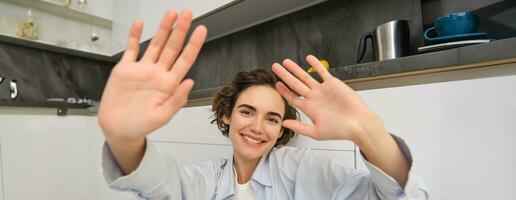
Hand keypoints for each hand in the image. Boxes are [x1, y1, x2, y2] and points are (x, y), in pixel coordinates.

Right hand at [98, 10, 207, 141]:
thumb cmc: (141, 126)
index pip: (185, 59)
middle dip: (180, 30)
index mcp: (168, 84)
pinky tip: (139, 24)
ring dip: (163, 29)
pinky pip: (131, 49)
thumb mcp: (162, 117)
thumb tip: (190, 82)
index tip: (201, 30)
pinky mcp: (125, 70)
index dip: (193, 44)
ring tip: (171, 14)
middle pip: (172, 47)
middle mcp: (157, 74)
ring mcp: (142, 70)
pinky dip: (134, 36)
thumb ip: (177, 100)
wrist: (118, 129)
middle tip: (187, 14)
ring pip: (155, 44)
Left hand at [271, 55, 386, 141]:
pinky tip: (308, 58)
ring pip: (305, 76)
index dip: (284, 91)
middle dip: (284, 75)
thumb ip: (299, 127)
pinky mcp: (333, 84)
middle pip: (295, 84)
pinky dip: (316, 64)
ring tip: (286, 62)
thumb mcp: (316, 132)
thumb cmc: (340, 130)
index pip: (293, 97)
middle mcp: (314, 98)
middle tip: (275, 67)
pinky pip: (322, 72)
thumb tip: (284, 124)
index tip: (276, 84)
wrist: (358, 124)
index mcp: (309, 108)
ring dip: (295, 69)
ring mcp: (322, 90)